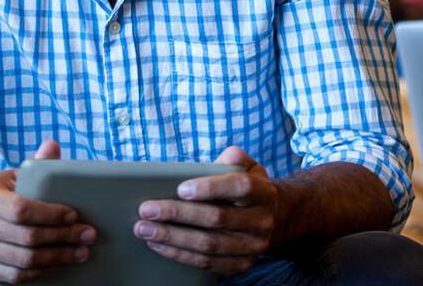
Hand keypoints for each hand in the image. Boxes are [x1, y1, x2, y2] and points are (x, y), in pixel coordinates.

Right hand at [0, 140, 96, 282]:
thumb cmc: (3, 194)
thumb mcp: (15, 176)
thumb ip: (36, 164)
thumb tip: (52, 146)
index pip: (20, 209)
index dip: (50, 214)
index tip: (74, 215)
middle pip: (26, 238)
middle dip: (62, 237)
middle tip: (88, 235)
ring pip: (24, 261)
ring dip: (57, 258)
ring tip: (80, 251)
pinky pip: (16, 277)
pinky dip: (42, 272)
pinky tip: (60, 264)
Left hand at [134, 146, 277, 275]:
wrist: (276, 220)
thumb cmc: (250, 188)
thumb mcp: (250, 168)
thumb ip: (235, 159)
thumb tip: (226, 157)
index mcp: (263, 192)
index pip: (239, 187)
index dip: (210, 187)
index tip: (180, 188)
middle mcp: (261, 221)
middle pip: (217, 219)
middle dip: (178, 215)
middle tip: (147, 209)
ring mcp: (253, 247)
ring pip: (209, 245)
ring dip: (173, 238)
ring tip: (146, 229)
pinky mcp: (242, 265)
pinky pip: (208, 264)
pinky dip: (181, 255)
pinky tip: (160, 246)